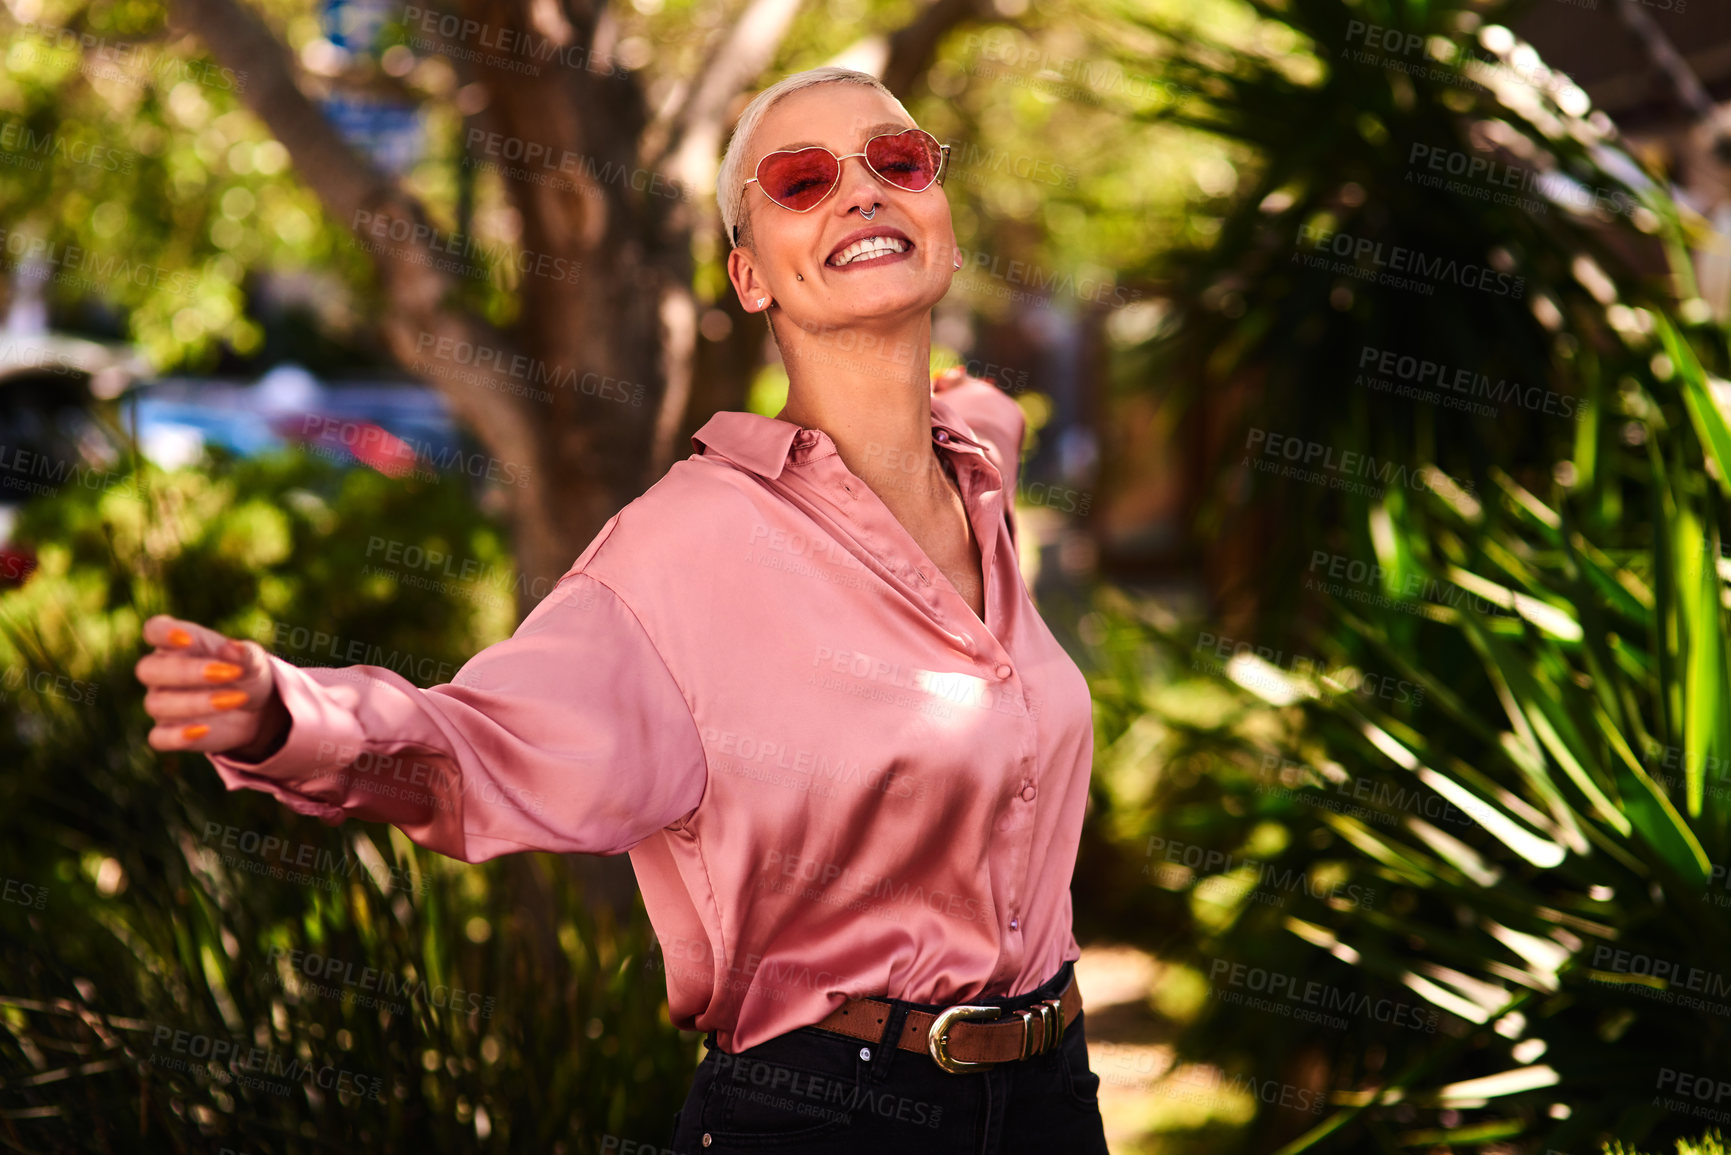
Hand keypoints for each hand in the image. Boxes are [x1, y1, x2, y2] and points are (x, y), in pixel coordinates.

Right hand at [136, 615, 289, 760]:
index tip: (187, 639)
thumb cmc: (245, 673)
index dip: (163, 632)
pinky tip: (204, 729)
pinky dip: (177, 736)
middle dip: (186, 672)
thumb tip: (231, 648)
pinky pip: (158, 737)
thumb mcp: (253, 660)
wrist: (255, 710)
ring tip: (237, 699)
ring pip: (157, 704)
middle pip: (148, 669)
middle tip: (228, 674)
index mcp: (178, 644)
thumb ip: (243, 653)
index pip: (154, 630)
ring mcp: (163, 703)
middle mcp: (162, 673)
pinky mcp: (168, 732)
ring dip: (196, 702)